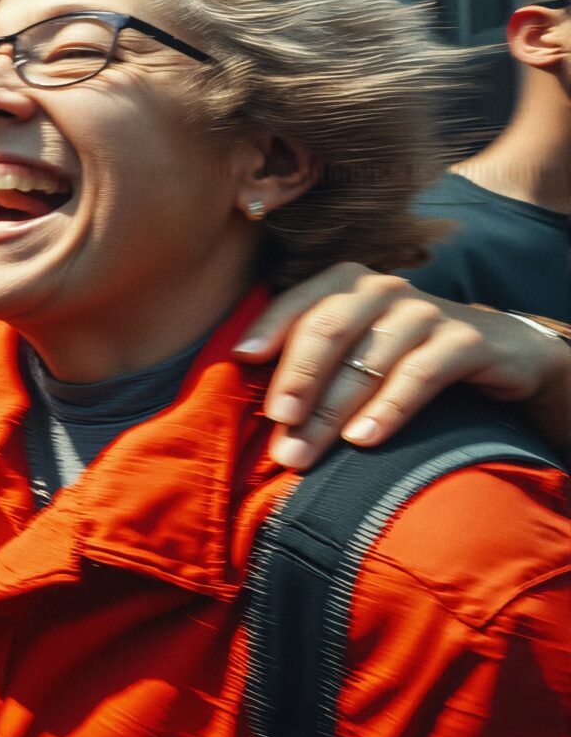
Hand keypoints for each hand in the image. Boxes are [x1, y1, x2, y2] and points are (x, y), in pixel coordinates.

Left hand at [232, 263, 570, 468]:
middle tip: (276, 424)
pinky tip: (363, 441)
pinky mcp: (465, 341)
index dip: (268, 329)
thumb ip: (307, 357)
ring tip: (303, 453)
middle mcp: (383, 290)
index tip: (239, 359)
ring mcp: (427, 312)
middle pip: (328, 331)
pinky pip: (419, 376)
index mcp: (346, 284)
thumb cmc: (401, 353)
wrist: (497, 351)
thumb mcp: (354, 345)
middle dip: (297, 380)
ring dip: (331, 413)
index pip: (298, 304)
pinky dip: (388, 410)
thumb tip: (245, 392)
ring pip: (368, 362)